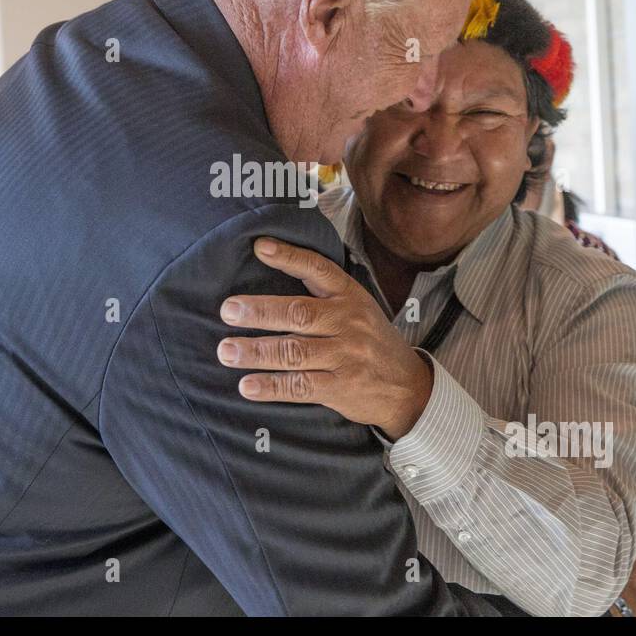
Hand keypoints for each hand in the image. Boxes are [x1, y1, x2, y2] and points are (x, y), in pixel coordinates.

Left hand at [217, 238, 432, 440]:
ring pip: (294, 352)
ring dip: (256, 352)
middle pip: (299, 313)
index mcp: (349, 296)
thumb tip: (269, 271)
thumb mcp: (357, 307)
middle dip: (260, 311)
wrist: (408, 387)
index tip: (260, 248)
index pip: (318, 269)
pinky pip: (301, 386)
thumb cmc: (369, 341)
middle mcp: (348, 322)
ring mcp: (346, 356)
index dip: (289, 257)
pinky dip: (272, 387)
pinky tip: (247, 386)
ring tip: (226, 351)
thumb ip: (322, 294)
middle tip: (227, 311)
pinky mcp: (341, 388)